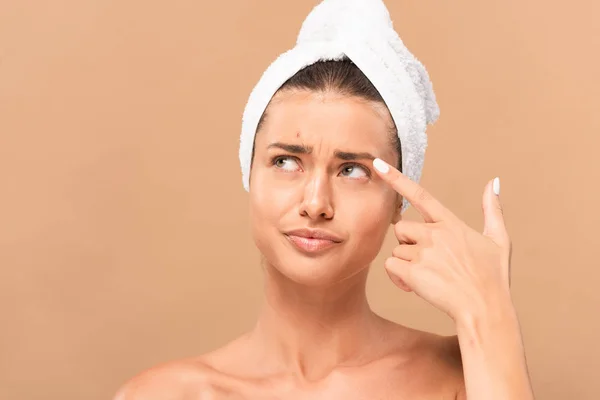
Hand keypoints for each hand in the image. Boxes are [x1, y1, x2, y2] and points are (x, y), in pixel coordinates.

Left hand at [372, 158, 512, 322]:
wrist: (486, 309)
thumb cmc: (493, 277)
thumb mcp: (499, 240)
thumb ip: (492, 209)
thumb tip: (494, 182)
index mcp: (451, 223)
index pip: (420, 194)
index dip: (397, 178)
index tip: (378, 164)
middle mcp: (435, 233)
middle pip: (401, 228)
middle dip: (408, 244)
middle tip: (428, 262)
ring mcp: (424, 252)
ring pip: (396, 250)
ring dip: (406, 264)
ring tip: (428, 277)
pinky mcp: (413, 272)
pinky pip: (390, 267)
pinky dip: (398, 278)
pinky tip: (416, 287)